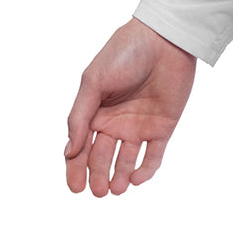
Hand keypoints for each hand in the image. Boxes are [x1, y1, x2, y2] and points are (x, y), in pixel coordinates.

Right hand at [64, 18, 196, 196]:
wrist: (163, 40)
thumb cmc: (123, 53)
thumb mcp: (93, 82)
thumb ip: (80, 116)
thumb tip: (69, 150)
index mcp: (94, 111)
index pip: (81, 146)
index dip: (76, 167)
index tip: (75, 187)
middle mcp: (115, 122)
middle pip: (102, 157)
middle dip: (98, 176)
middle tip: (97, 192)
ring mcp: (139, 127)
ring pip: (127, 161)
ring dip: (120, 176)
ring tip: (115, 189)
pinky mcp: (163, 128)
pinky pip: (154, 156)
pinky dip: (146, 170)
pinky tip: (136, 179)